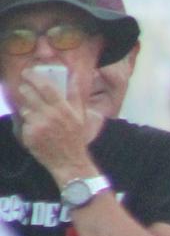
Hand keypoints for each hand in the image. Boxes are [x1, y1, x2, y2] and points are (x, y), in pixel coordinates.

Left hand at [15, 67, 94, 182]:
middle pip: (28, 93)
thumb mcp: (80, 116)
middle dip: (25, 89)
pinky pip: (23, 122)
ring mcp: (38, 125)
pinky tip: (37, 130)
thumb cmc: (75, 138)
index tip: (27, 72)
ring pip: (24, 108)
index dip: (33, 77)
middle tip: (26, 90)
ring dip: (27, 109)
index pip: (44, 86)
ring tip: (37, 116)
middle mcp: (50, 115)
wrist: (70, 162)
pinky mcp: (30, 135)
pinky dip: (28, 124)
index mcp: (63, 109)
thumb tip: (74, 76)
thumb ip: (75, 95)